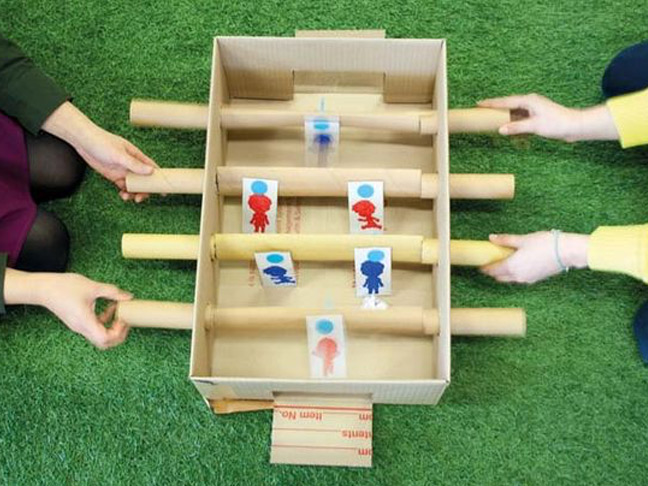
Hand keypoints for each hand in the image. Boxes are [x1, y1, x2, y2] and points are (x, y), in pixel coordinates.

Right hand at [35, 273, 131, 348]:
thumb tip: (129, 296)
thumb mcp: (92, 287)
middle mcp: (82, 328)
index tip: (122, 319)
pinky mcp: (78, 322)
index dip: (118, 332)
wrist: (42, 288)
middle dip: (118, 335)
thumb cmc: (63, 287)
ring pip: (99, 337)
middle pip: (104, 343)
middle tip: (124, 320)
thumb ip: (112, 292)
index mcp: (85, 321)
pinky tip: (107, 309)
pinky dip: (104, 322)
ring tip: (116, 312)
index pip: (105, 339)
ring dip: (111, 328)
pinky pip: (94, 329)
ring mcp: (79, 327)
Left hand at [75, 124, 158, 201]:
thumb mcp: (119, 155)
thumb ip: (135, 164)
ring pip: (133, 185)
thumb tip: (151, 171)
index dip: (159, 179)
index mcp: (137, 156)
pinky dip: (125, 192)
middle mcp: (132, 164)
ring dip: (133, 193)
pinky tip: (122, 195)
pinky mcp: (114, 175)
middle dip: (144, 190)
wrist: (83, 141)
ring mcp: (123, 170)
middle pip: (144, 180)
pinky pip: (123, 186)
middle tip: (140, 198)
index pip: (152, 168)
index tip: (163, 190)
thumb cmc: (102, 142)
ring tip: (128, 197)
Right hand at [478, 94, 617, 141]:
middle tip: (481, 109)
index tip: (479, 103)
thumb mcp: (535, 126)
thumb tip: (501, 129)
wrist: (575, 126)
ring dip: (503, 115)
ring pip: (514, 111)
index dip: (491, 103)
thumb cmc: (557, 123)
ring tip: (490, 118)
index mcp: (528, 101)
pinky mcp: (536, 116)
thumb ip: (516, 127)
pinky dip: (512, 121)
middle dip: (495, 107)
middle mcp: (530, 102)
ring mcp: (533, 109)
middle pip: (508, 104)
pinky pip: (520, 117)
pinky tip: (507, 126)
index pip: (505, 101)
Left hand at [481, 232, 588, 283]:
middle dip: (493, 271)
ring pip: (509, 278)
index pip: (492, 270)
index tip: (479, 264)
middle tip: (490, 261)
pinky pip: (519, 278)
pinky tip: (517, 264)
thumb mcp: (523, 239)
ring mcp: (527, 279)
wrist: (567, 252)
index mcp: (512, 267)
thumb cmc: (546, 244)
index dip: (484, 268)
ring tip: (503, 261)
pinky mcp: (535, 279)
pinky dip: (514, 273)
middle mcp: (518, 276)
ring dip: (503, 272)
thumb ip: (506, 240)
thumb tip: (491, 238)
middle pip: (499, 277)